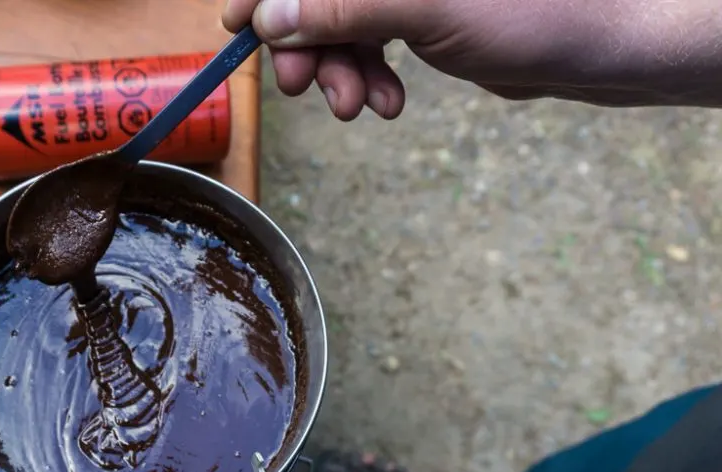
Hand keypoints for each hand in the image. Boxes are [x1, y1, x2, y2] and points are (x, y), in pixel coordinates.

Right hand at [222, 0, 721, 119]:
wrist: (589, 48)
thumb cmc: (526, 12)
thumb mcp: (422, 7)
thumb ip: (342, 8)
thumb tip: (269, 16)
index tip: (236, 27)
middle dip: (306, 43)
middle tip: (304, 90)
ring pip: (338, 25)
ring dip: (337, 71)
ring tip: (356, 107)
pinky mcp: (416, 15)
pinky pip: (367, 45)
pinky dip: (365, 78)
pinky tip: (385, 104)